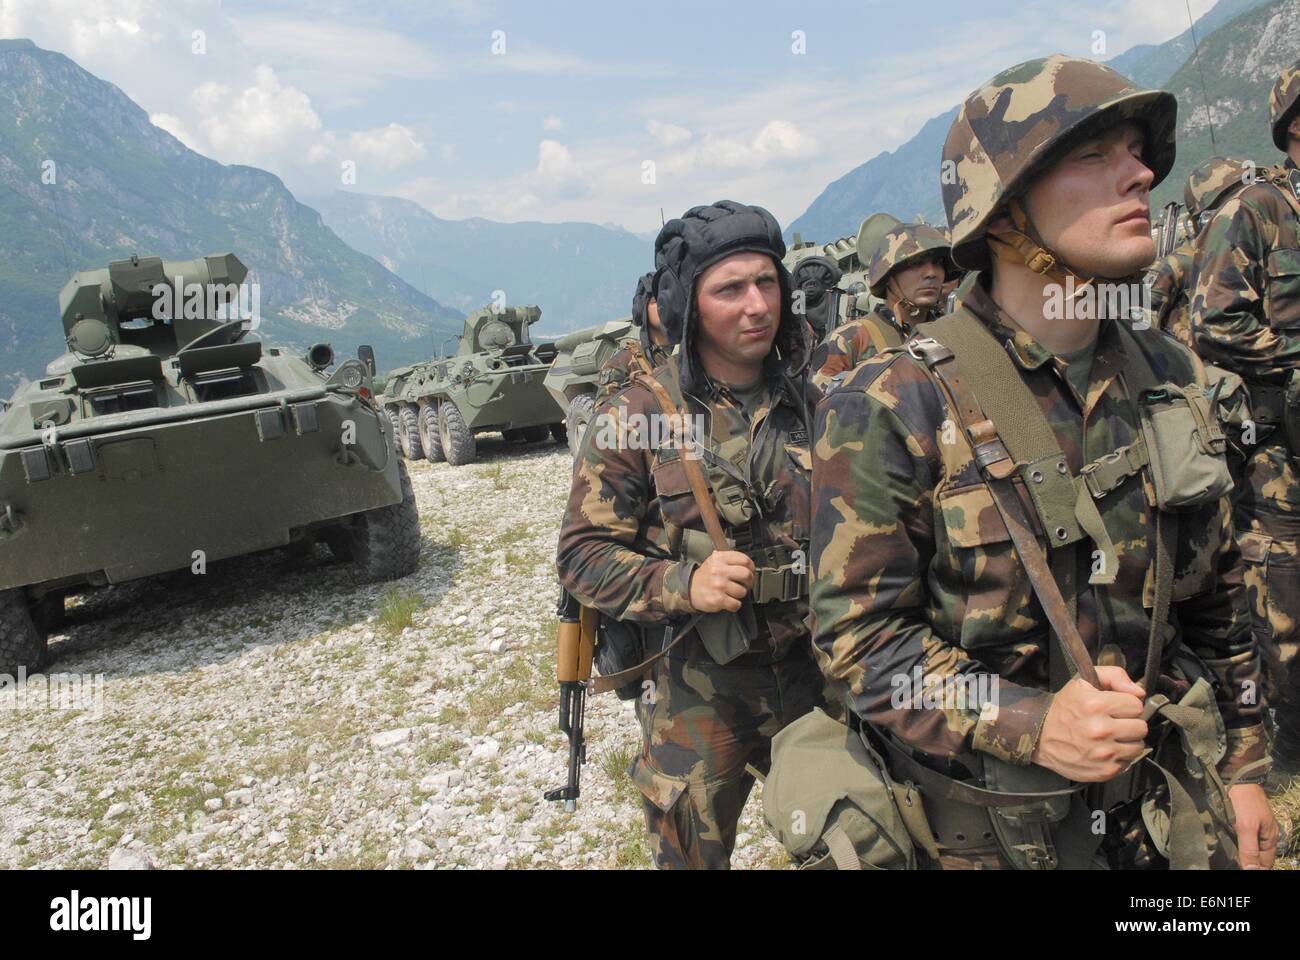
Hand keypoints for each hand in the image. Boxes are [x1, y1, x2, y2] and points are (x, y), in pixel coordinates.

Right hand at [687, 550, 753, 612]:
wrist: (689, 589)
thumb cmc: (705, 576)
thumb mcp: (715, 561)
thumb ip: (730, 559)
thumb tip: (748, 564)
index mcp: (720, 558)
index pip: (745, 560)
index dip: (751, 567)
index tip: (749, 571)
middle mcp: (719, 570)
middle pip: (747, 575)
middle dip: (748, 582)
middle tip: (744, 584)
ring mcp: (719, 585)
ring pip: (743, 591)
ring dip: (740, 594)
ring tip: (733, 592)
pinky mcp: (718, 599)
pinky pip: (736, 604)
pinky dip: (735, 605)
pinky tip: (729, 601)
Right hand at [1031, 666, 1147, 781]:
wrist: (1039, 736)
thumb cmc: (1064, 708)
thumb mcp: (1083, 681)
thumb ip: (1114, 676)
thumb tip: (1139, 692)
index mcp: (1096, 705)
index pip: (1136, 705)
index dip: (1126, 704)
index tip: (1115, 707)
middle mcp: (1101, 730)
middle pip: (1141, 727)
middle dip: (1129, 722)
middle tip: (1114, 722)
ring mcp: (1103, 753)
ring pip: (1138, 746)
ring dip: (1127, 741)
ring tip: (1110, 736)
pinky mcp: (1105, 770)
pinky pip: (1129, 762)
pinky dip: (1120, 756)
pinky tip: (1105, 749)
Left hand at [1229, 783, 1278, 868]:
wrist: (1235, 777)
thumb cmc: (1244, 802)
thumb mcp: (1246, 827)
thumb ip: (1249, 849)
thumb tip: (1252, 870)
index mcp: (1269, 839)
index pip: (1264, 863)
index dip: (1254, 868)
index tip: (1239, 867)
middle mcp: (1263, 835)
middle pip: (1256, 856)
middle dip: (1245, 860)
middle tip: (1231, 861)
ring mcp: (1253, 828)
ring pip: (1247, 846)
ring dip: (1238, 850)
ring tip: (1226, 853)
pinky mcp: (1241, 821)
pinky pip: (1239, 836)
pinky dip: (1233, 840)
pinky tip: (1224, 841)